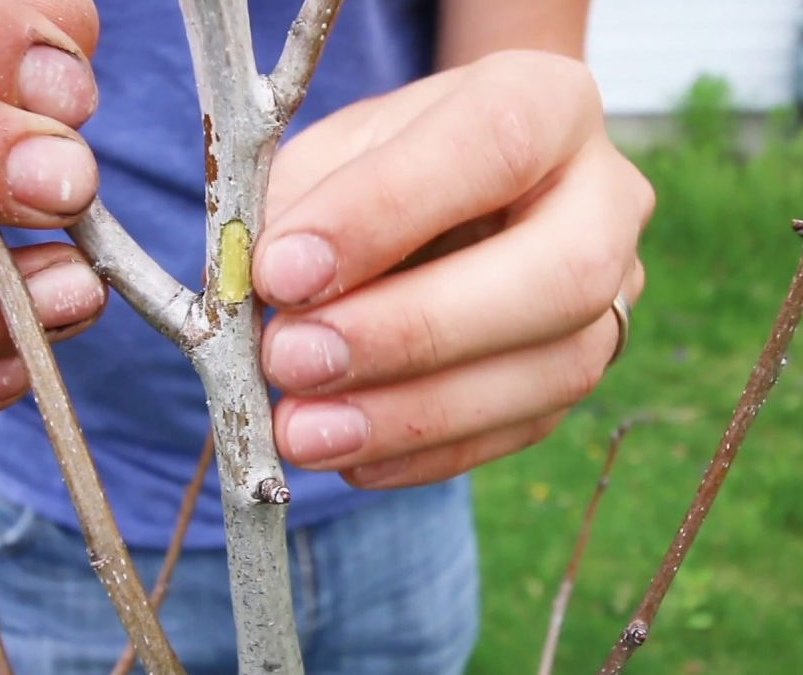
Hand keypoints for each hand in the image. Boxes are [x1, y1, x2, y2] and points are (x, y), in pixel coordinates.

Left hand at [255, 51, 651, 487]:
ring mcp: (611, 295)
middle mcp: (604, 199)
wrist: (446, 194)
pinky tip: (350, 459)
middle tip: (291, 361)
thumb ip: (304, 207)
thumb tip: (279, 298)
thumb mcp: (333, 153)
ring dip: (413, 414)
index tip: (282, 272)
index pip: (493, 144)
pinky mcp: (580, 368)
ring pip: (553, 371)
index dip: (384, 212)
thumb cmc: (382, 166)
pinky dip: (428, 453)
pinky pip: (522, 428)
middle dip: (412, 332)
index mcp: (548, 105)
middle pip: (558, 275)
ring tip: (302, 431)